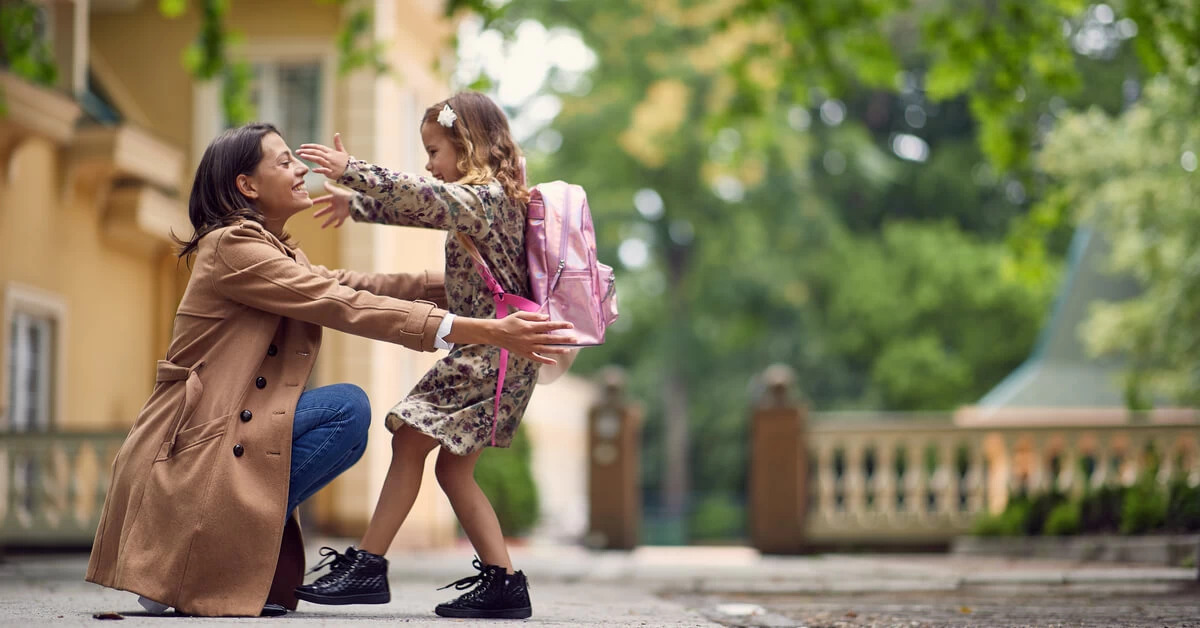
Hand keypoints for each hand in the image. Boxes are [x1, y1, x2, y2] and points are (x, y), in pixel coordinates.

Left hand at [297, 133, 349, 179]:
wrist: (352, 171)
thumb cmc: (346, 162)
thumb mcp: (342, 151)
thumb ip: (338, 143)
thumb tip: (337, 134)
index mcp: (331, 152)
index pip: (319, 147)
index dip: (310, 146)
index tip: (302, 146)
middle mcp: (329, 157)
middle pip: (316, 152)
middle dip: (306, 151)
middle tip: (298, 151)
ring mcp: (330, 165)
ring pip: (318, 159)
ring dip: (310, 157)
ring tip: (302, 156)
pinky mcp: (332, 172)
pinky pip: (325, 170)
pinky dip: (319, 170)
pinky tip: (313, 169)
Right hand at [311, 181, 352, 227]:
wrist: (353, 202)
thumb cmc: (344, 195)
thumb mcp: (335, 191)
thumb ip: (329, 188)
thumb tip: (324, 182)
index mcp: (333, 199)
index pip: (323, 200)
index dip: (317, 201)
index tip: (311, 203)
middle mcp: (335, 206)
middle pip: (326, 210)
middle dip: (320, 213)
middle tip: (314, 216)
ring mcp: (339, 212)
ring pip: (331, 218)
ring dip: (326, 222)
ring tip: (322, 227)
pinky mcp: (343, 216)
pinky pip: (340, 222)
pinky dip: (338, 225)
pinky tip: (334, 227)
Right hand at [449, 312, 576, 364]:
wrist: (495, 333)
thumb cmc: (508, 322)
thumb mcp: (520, 315)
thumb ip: (534, 316)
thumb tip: (547, 317)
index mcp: (530, 327)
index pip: (549, 326)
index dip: (560, 326)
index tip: (570, 325)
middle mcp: (530, 337)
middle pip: (550, 339)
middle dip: (563, 339)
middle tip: (575, 339)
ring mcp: (528, 347)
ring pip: (545, 349)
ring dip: (557, 350)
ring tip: (568, 349)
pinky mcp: (524, 353)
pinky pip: (536, 358)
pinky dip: (545, 360)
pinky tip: (554, 362)